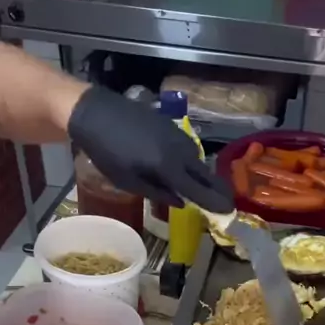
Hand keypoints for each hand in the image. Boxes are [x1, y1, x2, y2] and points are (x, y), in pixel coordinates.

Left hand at [68, 86, 233, 212]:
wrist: (95, 112)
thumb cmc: (106, 152)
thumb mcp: (127, 181)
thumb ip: (156, 193)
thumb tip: (181, 203)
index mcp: (167, 168)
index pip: (198, 190)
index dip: (214, 202)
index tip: (229, 211)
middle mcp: (178, 151)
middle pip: (204, 174)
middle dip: (218, 189)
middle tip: (229, 201)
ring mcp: (176, 135)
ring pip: (197, 160)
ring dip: (204, 175)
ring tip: (208, 188)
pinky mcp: (170, 125)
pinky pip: (188, 147)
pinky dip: (192, 161)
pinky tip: (187, 167)